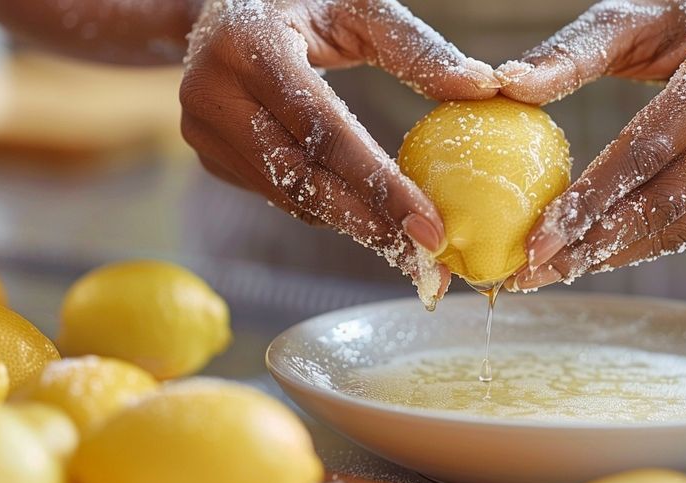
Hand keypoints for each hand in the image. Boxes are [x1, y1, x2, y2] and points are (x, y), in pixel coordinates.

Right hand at [180, 0, 499, 304]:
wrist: (219, 8)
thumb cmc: (302, 2)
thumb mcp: (357, 6)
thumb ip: (416, 47)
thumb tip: (483, 88)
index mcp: (252, 47)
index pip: (325, 131)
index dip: (379, 184)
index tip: (428, 224)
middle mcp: (214, 92)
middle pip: (303, 178)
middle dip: (369, 222)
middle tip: (424, 255)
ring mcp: (202, 130)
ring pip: (289, 195)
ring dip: (350, 223)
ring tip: (405, 243)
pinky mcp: (208, 155)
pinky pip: (277, 193)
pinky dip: (324, 207)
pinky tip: (365, 216)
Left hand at [498, 0, 685, 289]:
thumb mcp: (633, 16)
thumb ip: (572, 51)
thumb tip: (505, 85)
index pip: (647, 150)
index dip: (589, 200)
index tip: (536, 240)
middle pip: (666, 201)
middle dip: (594, 244)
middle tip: (535, 273)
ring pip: (684, 225)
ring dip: (617, 255)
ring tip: (558, 272)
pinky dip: (644, 243)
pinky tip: (598, 253)